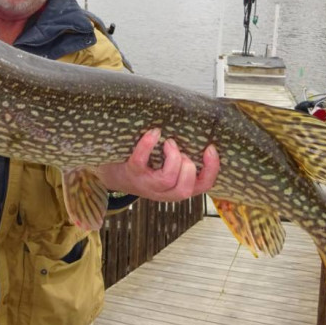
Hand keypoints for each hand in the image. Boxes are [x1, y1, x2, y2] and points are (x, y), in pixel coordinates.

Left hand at [96, 128, 218, 201]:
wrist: (114, 174)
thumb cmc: (146, 168)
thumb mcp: (167, 169)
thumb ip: (183, 161)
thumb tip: (200, 135)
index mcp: (177, 188)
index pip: (203, 186)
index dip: (211, 169)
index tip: (210, 149)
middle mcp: (163, 192)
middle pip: (185, 189)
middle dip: (188, 167)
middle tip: (182, 152)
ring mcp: (146, 184)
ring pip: (167, 179)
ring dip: (173, 158)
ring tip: (169, 143)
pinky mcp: (131, 173)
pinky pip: (141, 161)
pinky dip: (147, 145)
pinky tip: (154, 133)